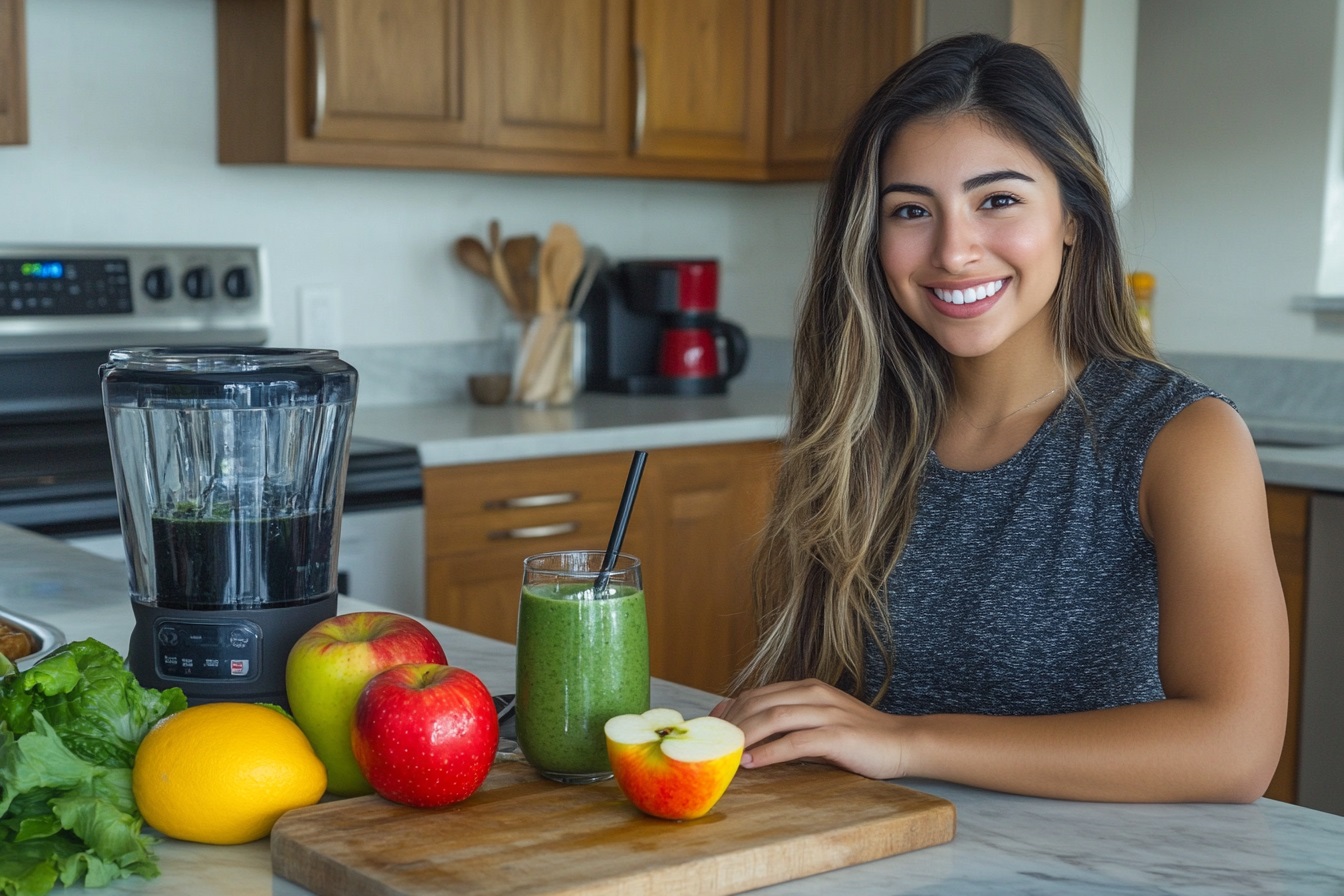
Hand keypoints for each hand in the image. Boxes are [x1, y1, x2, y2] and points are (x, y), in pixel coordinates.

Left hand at [711, 679, 909, 779]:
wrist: (902, 742)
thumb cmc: (858, 737)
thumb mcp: (818, 722)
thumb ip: (789, 721)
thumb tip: (750, 731)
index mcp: (806, 688)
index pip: (756, 694)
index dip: (730, 711)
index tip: (711, 730)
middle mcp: (812, 694)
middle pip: (759, 703)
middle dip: (732, 724)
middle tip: (713, 746)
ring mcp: (825, 712)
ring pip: (773, 718)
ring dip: (745, 736)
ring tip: (726, 754)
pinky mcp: (836, 735)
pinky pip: (795, 742)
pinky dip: (770, 752)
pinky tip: (752, 763)